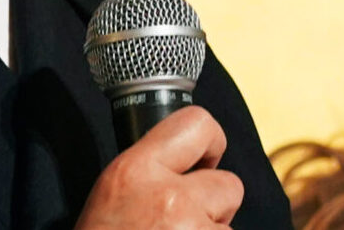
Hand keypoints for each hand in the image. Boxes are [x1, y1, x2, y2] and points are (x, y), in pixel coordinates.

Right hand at [75, 106, 244, 227]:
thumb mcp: (113, 191)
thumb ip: (152, 169)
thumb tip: (193, 162)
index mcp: (138, 170)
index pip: (198, 125)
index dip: (210, 143)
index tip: (205, 160)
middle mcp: (172, 199)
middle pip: (229, 185)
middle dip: (214, 205)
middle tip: (182, 224)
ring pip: (230, 229)